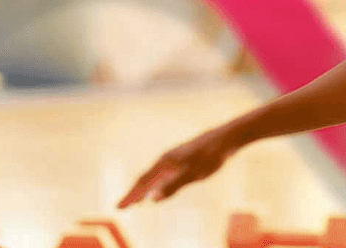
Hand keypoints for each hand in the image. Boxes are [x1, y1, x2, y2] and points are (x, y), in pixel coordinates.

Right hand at [117, 128, 242, 208]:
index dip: (131, 196)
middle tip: (122, 207)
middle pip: (145, 179)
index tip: (119, 208)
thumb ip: (173, 186)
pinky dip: (156, 184)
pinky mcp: (183, 159)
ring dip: (143, 189)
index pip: (143, 182)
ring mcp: (174, 159)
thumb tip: (152, 199)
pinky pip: (163, 174)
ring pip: (154, 176)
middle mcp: (166, 159)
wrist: (226, 139)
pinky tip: (160, 188)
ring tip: (136, 201)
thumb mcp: (192, 174)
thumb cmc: (210, 156)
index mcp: (165, 163)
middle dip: (133, 194)